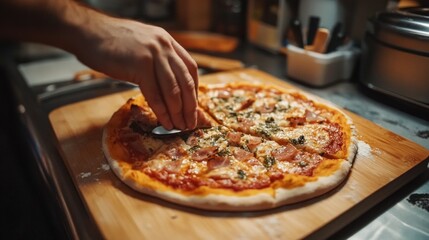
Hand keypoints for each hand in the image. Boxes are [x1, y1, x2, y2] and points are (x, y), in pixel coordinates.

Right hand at [75, 17, 198, 129]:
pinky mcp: (140, 65)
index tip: (194, 107)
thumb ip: (158, 59)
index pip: (190, 68)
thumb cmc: (112, 42)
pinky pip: (155, 94)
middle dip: (190, 106)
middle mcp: (164, 46)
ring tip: (180, 126)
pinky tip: (165, 122)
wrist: (88, 32)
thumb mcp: (143, 44)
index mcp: (167, 41)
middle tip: (191, 123)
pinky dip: (162, 111)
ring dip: (178, 112)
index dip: (195, 90)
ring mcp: (153, 55)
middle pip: (186, 81)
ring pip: (173, 90)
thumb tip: (168, 86)